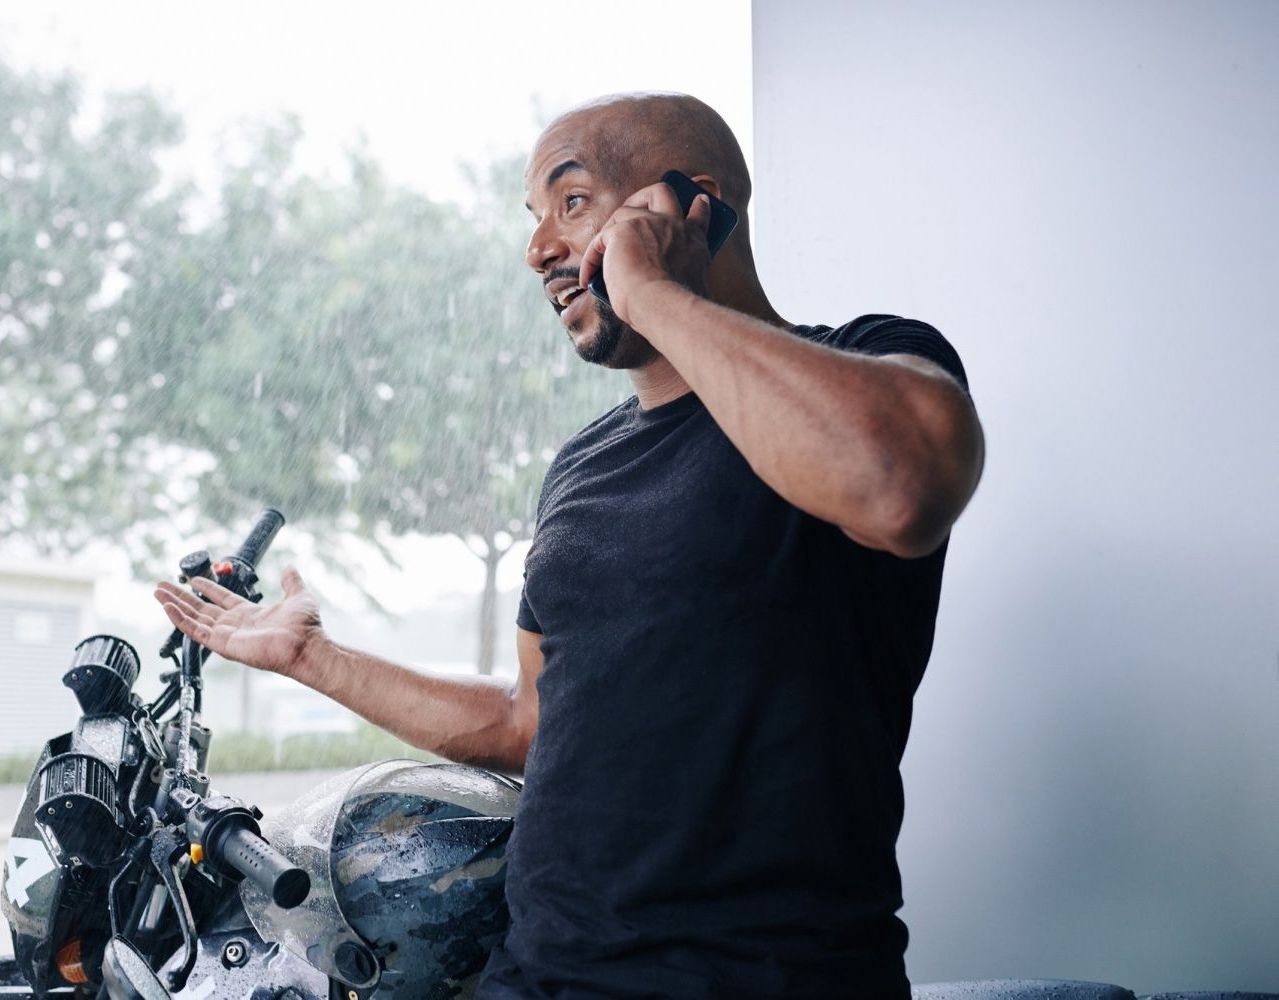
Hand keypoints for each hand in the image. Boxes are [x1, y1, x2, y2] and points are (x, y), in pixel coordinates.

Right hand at [153, 566, 323, 677]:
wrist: (306, 644)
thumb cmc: (305, 627)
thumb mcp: (298, 595)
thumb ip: (291, 581)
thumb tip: (290, 568)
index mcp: (250, 613)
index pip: (222, 598)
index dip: (207, 588)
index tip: (193, 578)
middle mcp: (236, 624)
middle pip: (201, 607)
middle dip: (181, 596)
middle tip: (163, 585)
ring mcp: (227, 635)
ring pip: (194, 618)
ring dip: (174, 605)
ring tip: (158, 593)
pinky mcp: (222, 644)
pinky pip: (196, 631)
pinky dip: (180, 619)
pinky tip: (167, 607)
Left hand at [578, 181, 712, 324]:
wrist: (662, 305)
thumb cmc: (672, 306)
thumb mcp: (688, 286)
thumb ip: (678, 274)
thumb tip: (658, 281)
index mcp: (693, 241)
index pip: (698, 216)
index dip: (697, 208)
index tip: (698, 202)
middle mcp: (673, 225)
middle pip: (661, 192)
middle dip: (644, 197)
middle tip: (631, 212)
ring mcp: (648, 223)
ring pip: (624, 211)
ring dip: (610, 232)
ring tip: (602, 257)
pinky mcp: (622, 230)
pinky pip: (600, 240)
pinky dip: (591, 260)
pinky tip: (588, 279)